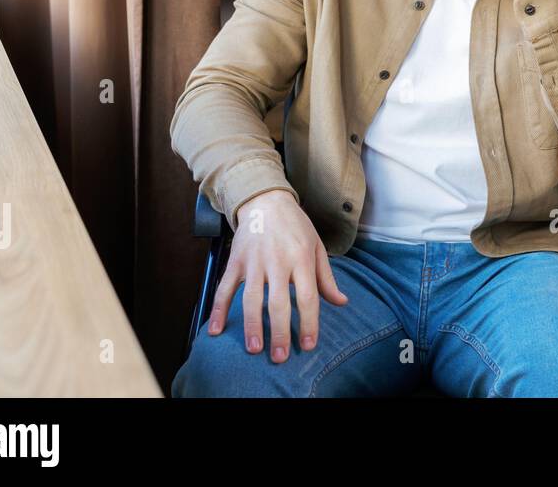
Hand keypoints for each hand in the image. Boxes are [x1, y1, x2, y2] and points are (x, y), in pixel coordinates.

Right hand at [207, 190, 348, 362]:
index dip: (308, 323)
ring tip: (255, 349)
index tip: (308, 345)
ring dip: (252, 326)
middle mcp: (278, 262)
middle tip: (280, 356)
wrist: (266, 200)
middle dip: (279, 332)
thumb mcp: (316, 247)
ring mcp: (254, 262)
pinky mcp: (235, 261)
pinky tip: (216, 329)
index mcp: (301, 259)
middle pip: (278, 303)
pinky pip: (225, 288)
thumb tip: (341, 302)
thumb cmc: (296, 226)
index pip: (307, 297)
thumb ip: (326, 278)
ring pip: (251, 299)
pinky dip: (219, 309)